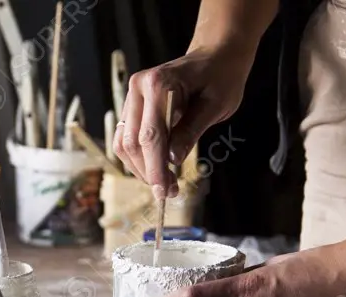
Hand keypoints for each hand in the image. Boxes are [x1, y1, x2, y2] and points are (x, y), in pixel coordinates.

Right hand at [112, 46, 251, 199]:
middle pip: (132, 142)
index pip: (151, 135)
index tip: (164, 192)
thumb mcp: (216, 104)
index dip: (155, 167)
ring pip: (124, 143)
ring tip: (165, 183)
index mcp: (157, 83)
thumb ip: (191, 131)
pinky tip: (157, 168)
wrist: (216, 54)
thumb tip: (171, 161)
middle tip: (169, 192)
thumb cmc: (221, 76)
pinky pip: (127, 138)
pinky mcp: (132, 106)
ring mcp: (131, 97)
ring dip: (141, 168)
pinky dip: (139, 157)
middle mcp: (137, 88)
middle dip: (148, 172)